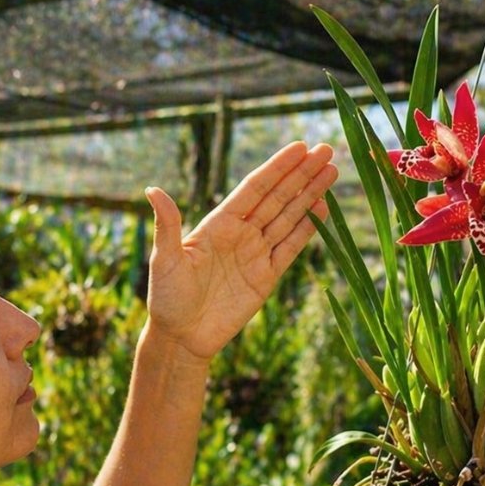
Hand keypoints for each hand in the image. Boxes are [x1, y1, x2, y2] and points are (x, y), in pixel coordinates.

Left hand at [143, 141, 337, 361]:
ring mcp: (255, 254)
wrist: (182, 337)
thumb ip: (167, 225)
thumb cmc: (167, 297)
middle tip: (326, 151)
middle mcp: (240, 234)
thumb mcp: (164, 260)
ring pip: (289, 218)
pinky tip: (322, 209)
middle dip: (302, 174)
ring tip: (332, 172)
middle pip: (278, 197)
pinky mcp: (266, 277)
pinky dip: (307, 229)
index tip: (300, 148)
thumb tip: (153, 189)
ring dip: (310, 195)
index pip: (254, 188)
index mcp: (218, 223)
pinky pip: (291, 248)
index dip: (278, 168)